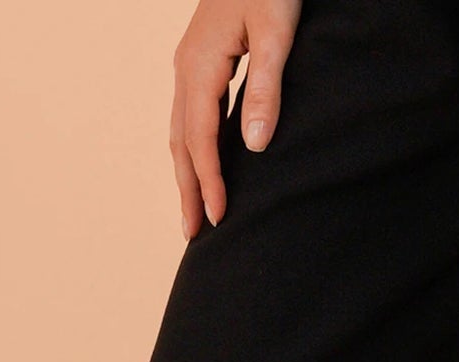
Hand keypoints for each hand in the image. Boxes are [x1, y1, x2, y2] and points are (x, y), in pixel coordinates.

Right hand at [170, 0, 300, 238]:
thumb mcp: (277, 30)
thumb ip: (266, 87)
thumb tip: (254, 147)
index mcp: (200, 65)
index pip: (200, 138)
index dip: (208, 180)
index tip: (216, 217)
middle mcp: (186, 68)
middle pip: (181, 142)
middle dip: (187, 189)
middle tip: (192, 235)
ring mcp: (190, 62)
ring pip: (181, 130)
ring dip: (187, 171)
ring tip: (195, 207)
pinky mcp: (201, 58)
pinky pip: (190, 114)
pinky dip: (194, 146)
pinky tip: (205, 160)